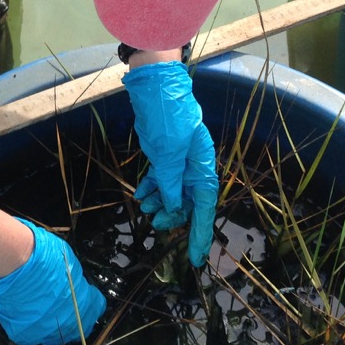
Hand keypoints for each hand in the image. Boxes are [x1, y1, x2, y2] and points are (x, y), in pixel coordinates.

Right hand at [0, 218, 106, 344]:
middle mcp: (67, 323)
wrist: (12, 262)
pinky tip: (24, 313)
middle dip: (72, 316)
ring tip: (41, 309)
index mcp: (83, 303)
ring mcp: (45, 331)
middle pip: (77, 328)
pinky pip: (29, 337)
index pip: (96, 308)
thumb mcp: (69, 262)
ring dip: (51, 325)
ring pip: (53, 336)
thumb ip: (74, 280)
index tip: (85, 295)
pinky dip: (28, 327)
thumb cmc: (41, 256)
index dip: (91, 300)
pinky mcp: (23, 334)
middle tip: (62, 303)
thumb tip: (73, 285)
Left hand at [123, 61, 218, 266]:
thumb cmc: (166, 117)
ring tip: (144, 208)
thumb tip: (171, 205)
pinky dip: (152, 188)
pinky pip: (161, 178)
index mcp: (202, 165)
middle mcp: (194, 166)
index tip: (196, 257)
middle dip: (173, 216)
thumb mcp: (167, 152)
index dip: (201, 232)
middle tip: (156, 225)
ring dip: (160, 203)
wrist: (155, 88)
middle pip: (188, 201)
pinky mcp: (164, 155)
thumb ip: (170, 181)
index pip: (204, 205)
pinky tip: (140, 195)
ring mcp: (179, 161)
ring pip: (173, 191)